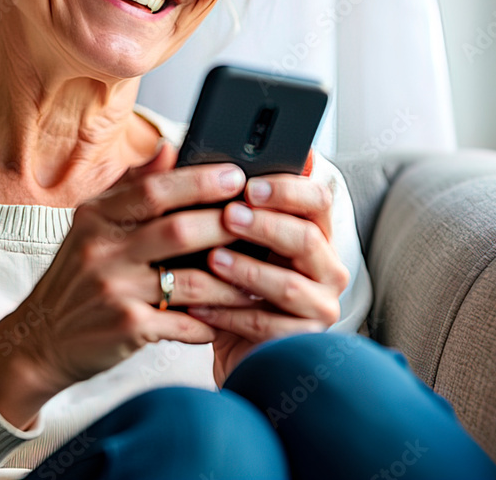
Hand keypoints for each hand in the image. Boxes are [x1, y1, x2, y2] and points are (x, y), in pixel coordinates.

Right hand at [0, 141, 253, 427]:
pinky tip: (227, 316)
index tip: (236, 176)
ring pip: (191, 280)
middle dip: (226, 225)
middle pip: (178, 230)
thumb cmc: (77, 279)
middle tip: (260, 222)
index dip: (200, 181)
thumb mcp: (92, 227)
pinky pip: (185, 323)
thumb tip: (170, 148)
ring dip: (231, 281)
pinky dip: (211, 320)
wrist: (41, 338)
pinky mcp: (126, 328)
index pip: (154, 190)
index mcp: (95, 217)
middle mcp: (100, 250)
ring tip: (256, 276)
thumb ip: (132, 188)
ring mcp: (113, 290)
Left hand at [188, 164, 350, 385]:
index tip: (248, 185)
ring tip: (213, 259)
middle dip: (266, 225)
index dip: (287, 189)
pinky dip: (230, 314)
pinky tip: (199, 304)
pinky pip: (267, 325)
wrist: (231, 343)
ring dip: (248, 269)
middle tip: (228, 215)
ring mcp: (319, 305)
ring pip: (289, 284)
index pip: (317, 199)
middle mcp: (325, 266)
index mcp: (312, 231)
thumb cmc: (228, 280)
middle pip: (308, 238)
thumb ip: (210, 198)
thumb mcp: (222, 236)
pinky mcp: (301, 340)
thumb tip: (169, 151)